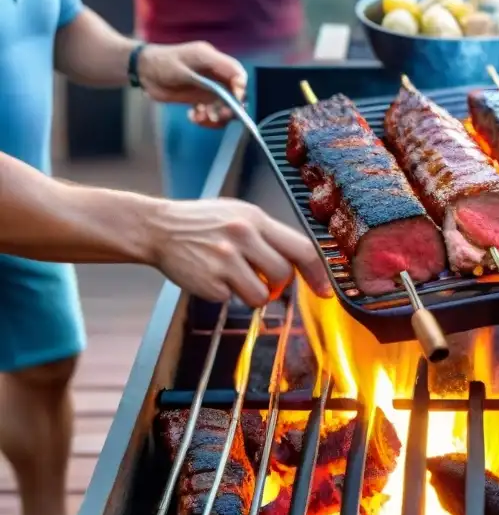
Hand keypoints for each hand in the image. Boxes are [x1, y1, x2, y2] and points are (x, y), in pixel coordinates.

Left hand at [136, 42, 246, 127]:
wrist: (142, 69)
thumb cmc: (160, 64)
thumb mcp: (182, 72)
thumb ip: (204, 83)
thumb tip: (226, 95)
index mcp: (210, 58)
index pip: (236, 72)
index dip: (239, 88)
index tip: (234, 103)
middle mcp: (213, 70)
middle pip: (233, 89)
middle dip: (229, 105)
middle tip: (220, 117)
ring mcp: (208, 83)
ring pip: (223, 102)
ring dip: (216, 114)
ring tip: (202, 119)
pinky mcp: (201, 94)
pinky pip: (211, 108)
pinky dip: (205, 116)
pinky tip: (193, 117)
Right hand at [147, 198, 331, 306]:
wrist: (158, 228)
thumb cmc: (203, 223)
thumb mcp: (239, 215)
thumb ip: (268, 235)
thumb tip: (300, 263)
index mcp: (255, 219)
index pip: (301, 248)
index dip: (318, 273)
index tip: (325, 291)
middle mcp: (242, 237)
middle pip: (284, 274)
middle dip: (279, 284)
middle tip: (265, 280)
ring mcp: (224, 260)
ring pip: (261, 295)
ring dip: (256, 295)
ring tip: (237, 279)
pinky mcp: (209, 282)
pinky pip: (232, 300)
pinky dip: (226, 294)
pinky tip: (212, 277)